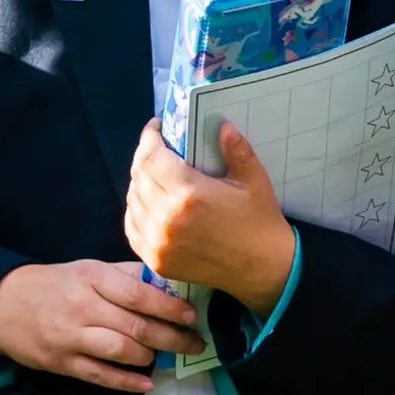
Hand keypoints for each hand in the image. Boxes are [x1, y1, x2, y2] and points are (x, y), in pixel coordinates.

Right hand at [0, 258, 199, 393]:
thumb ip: (126, 276)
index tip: (192, 316)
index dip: (169, 307)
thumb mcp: (88, 269)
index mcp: (92, 277)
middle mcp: (83, 307)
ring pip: (120, 351)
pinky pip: (100, 376)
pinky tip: (146, 383)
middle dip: (171, 338)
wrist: (2, 304)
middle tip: (195, 344)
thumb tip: (167, 285)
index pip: (138, 294)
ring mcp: (71, 337)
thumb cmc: (55, 284)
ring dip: (149, 357)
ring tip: (164, 357)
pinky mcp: (62, 363)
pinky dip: (127, 382)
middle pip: (135, 326)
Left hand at [124, 123, 297, 311]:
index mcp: (189, 194)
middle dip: (145, 157)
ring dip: (139, 183)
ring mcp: (158, 243)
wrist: (262, 269)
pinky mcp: (156, 261)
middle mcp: (167, 219)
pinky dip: (136, 211)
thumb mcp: (254, 180)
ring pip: (132, 201)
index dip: (149, 137)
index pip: (151, 157)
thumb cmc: (259, 221)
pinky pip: (132, 228)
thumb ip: (236, 150)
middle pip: (138, 176)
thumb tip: (222, 125)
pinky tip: (149, 202)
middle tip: (158, 149)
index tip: (157, 128)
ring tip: (154, 175)